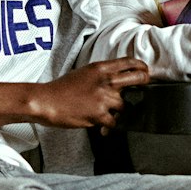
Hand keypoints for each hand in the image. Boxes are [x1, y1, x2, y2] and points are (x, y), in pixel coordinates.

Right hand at [34, 58, 149, 129]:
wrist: (45, 101)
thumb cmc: (61, 88)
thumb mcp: (83, 73)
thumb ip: (101, 74)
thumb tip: (116, 79)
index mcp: (101, 68)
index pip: (130, 62)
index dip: (141, 67)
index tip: (145, 71)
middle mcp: (105, 81)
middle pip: (139, 79)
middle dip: (144, 84)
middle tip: (143, 89)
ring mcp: (104, 98)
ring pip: (125, 106)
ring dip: (118, 112)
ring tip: (107, 115)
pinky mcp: (99, 114)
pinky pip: (114, 122)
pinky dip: (108, 126)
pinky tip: (102, 127)